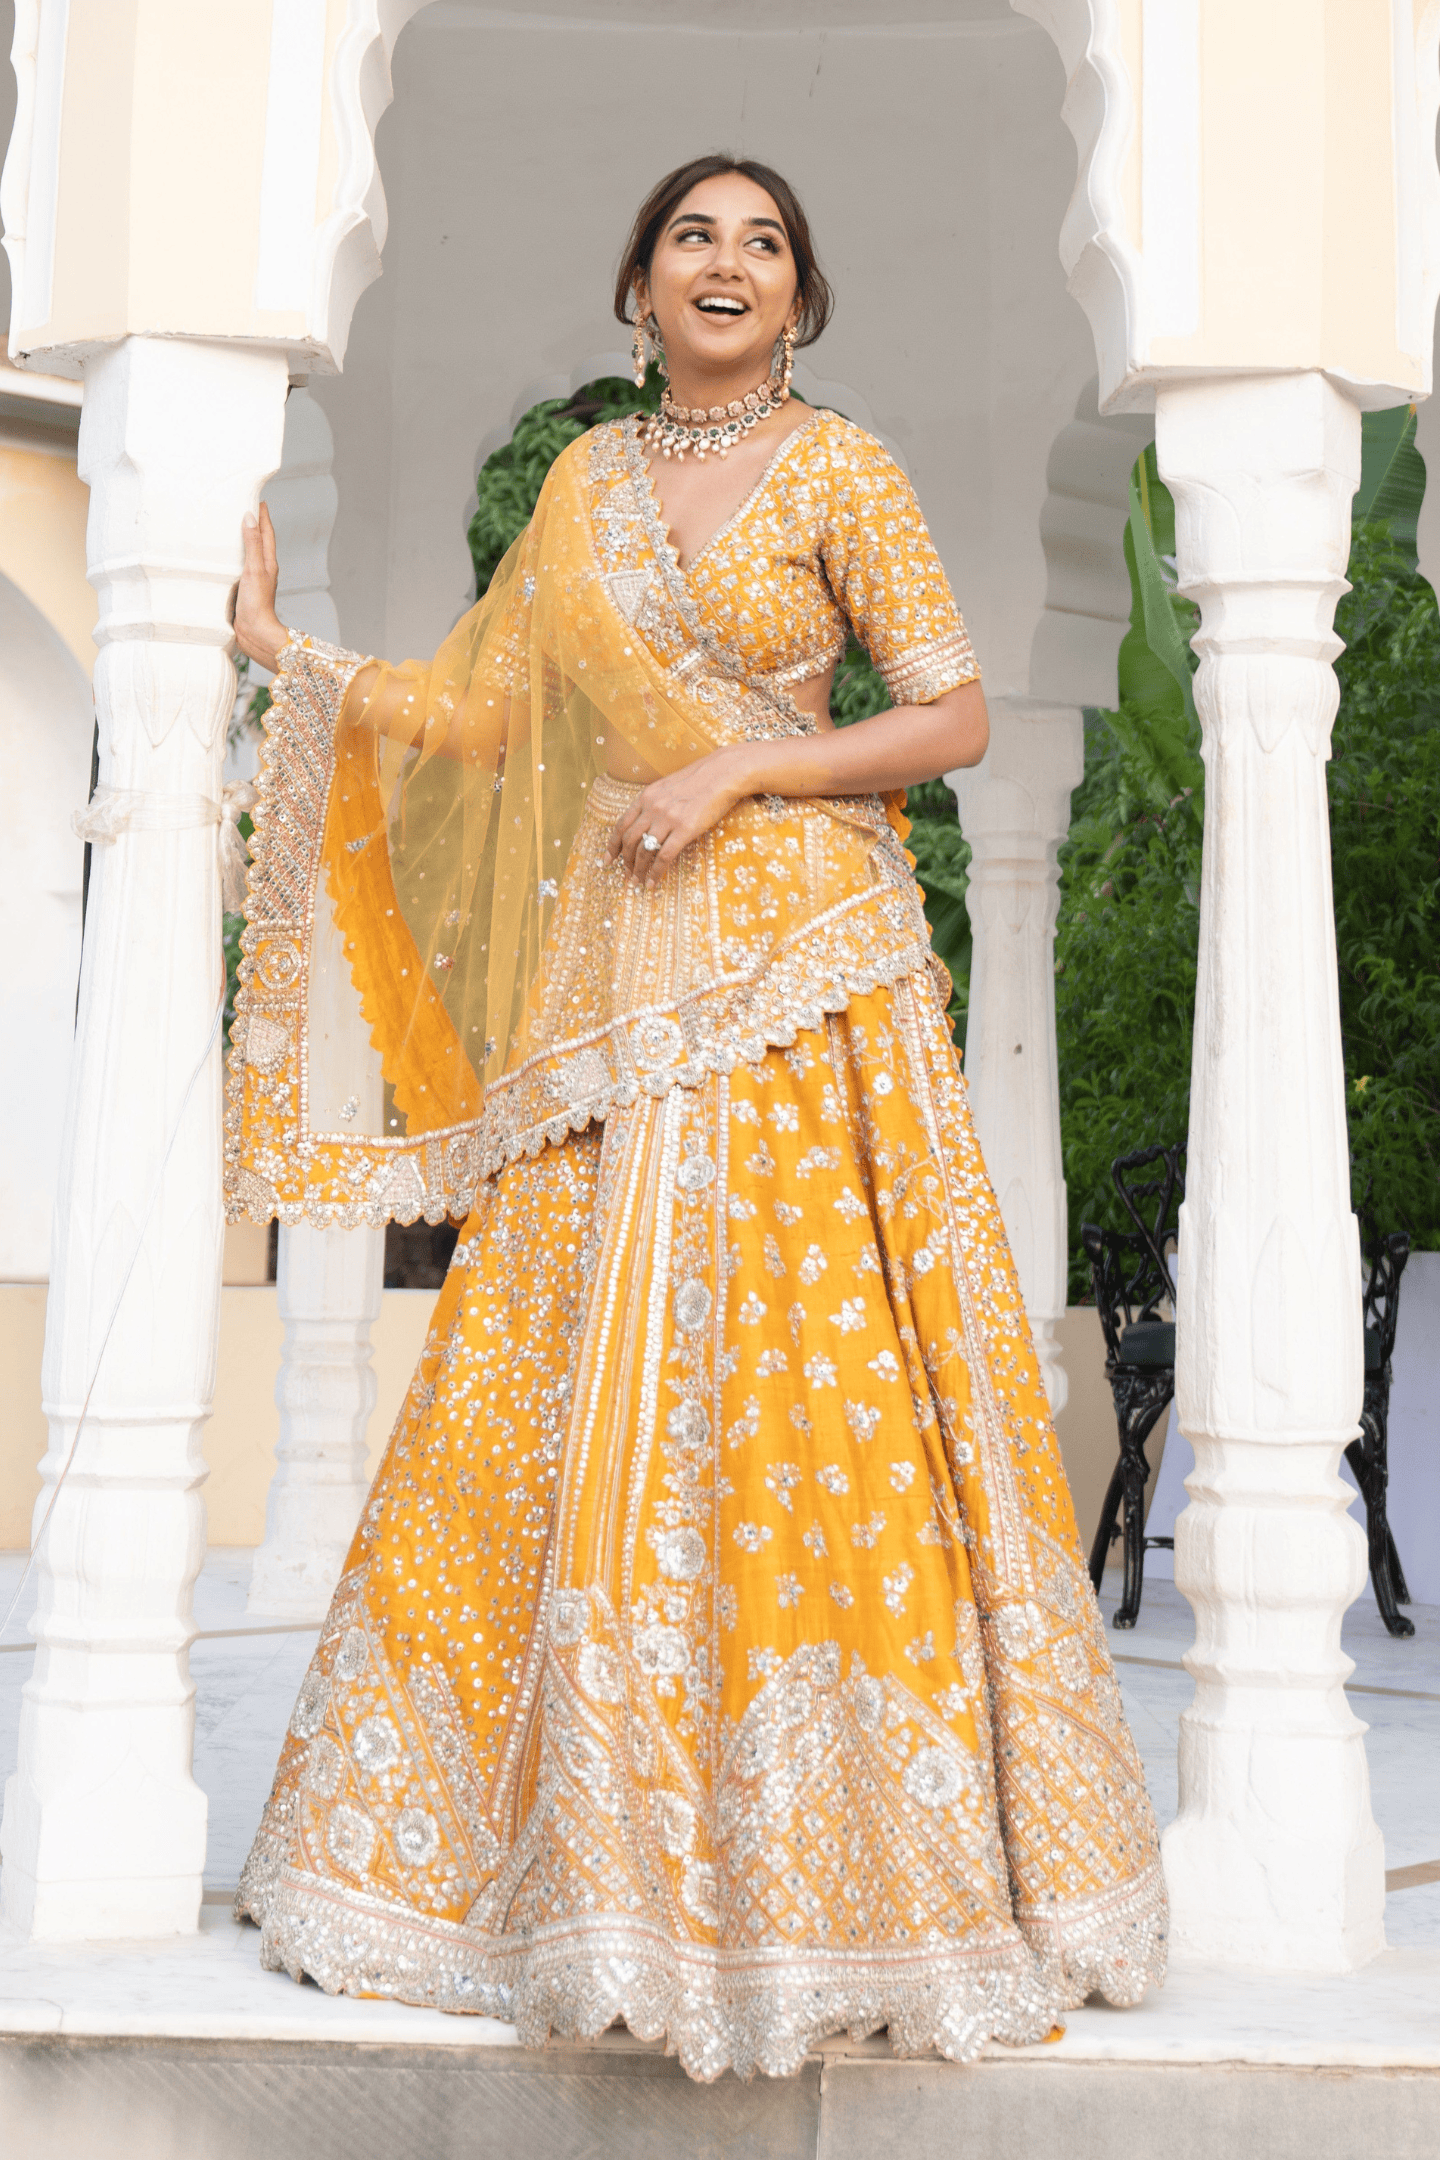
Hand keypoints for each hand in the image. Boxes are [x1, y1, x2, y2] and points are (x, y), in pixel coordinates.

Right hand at [232, 502, 288, 671]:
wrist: (254, 634)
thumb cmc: (257, 604)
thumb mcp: (253, 569)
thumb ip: (252, 544)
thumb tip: (250, 517)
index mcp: (268, 562)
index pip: (266, 532)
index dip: (262, 516)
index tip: (258, 499)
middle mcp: (262, 569)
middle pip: (258, 541)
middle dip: (252, 525)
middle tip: (243, 508)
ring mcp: (252, 580)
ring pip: (247, 554)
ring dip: (241, 541)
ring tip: (230, 528)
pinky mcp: (241, 590)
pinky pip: (236, 567)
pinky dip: (231, 558)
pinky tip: (222, 558)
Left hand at [608, 747, 752, 884]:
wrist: (723, 773)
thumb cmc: (700, 780)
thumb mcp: (668, 787)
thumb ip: (655, 804)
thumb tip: (648, 824)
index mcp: (646, 797)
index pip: (621, 824)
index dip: (612, 845)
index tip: (607, 860)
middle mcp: (652, 807)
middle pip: (629, 840)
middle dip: (625, 861)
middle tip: (627, 875)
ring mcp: (668, 818)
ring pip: (644, 850)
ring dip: (638, 869)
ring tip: (638, 882)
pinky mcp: (685, 829)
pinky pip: (664, 856)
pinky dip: (656, 872)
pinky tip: (653, 882)